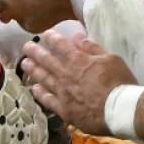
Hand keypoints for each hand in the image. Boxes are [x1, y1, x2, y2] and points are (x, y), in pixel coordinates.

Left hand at [21, 30, 136, 135]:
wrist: (119, 109)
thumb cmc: (119, 82)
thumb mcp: (110, 58)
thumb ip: (92, 47)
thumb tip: (77, 36)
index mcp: (78, 60)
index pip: (60, 45)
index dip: (51, 38)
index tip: (44, 34)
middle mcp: (66, 74)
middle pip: (47, 60)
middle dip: (35, 51)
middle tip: (26, 46)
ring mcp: (62, 92)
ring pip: (43, 78)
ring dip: (33, 70)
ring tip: (24, 63)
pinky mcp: (63, 109)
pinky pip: (47, 100)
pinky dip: (39, 93)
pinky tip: (34, 88)